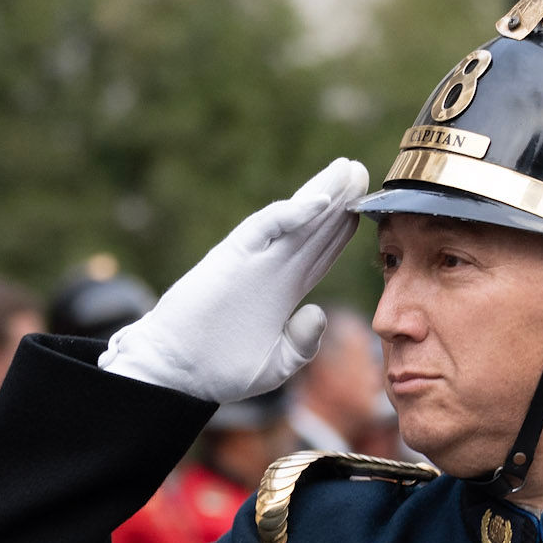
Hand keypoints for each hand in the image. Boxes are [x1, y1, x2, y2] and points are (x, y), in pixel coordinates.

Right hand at [100, 158, 367, 401]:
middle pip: (313, 229)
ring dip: (322, 194)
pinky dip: (292, 213)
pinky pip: (266, 228)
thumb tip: (318, 312)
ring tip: (347, 169)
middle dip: (339, 201)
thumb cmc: (219, 370)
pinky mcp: (233, 256)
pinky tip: (321, 199)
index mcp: (283, 292)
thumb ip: (302, 344)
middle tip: (360, 170)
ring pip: (295, 220)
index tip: (365, 207)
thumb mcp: (275, 365)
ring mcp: (254, 261)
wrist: (177, 373)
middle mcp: (272, 270)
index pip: (320, 253)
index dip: (341, 230)